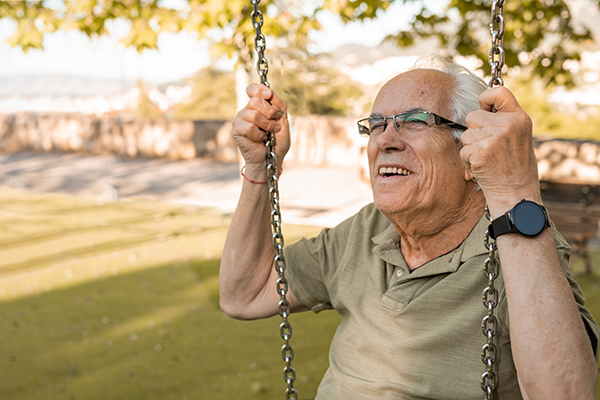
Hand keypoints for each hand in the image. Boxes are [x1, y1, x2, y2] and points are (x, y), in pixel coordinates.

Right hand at [232, 84, 289, 169]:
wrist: (271, 159)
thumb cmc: (277, 141)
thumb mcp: (283, 120)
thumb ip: (279, 104)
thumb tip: (269, 93)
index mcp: (257, 106)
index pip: (252, 89)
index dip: (259, 89)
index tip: (269, 95)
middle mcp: (247, 110)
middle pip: (256, 101)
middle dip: (270, 112)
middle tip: (276, 124)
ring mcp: (240, 120)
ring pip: (253, 114)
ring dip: (267, 125)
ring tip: (270, 133)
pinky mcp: (237, 130)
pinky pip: (249, 127)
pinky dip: (259, 134)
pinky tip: (261, 139)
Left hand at [460, 87, 539, 216]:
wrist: (517, 195)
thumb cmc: (516, 169)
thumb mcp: (519, 138)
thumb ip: (504, 122)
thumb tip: (482, 108)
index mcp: (520, 118)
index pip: (498, 91)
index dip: (486, 98)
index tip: (485, 110)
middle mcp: (508, 124)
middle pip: (473, 116)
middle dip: (475, 132)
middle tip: (490, 149)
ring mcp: (494, 137)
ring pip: (466, 134)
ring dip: (471, 148)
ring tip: (488, 160)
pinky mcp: (481, 151)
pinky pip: (463, 150)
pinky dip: (468, 161)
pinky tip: (482, 169)